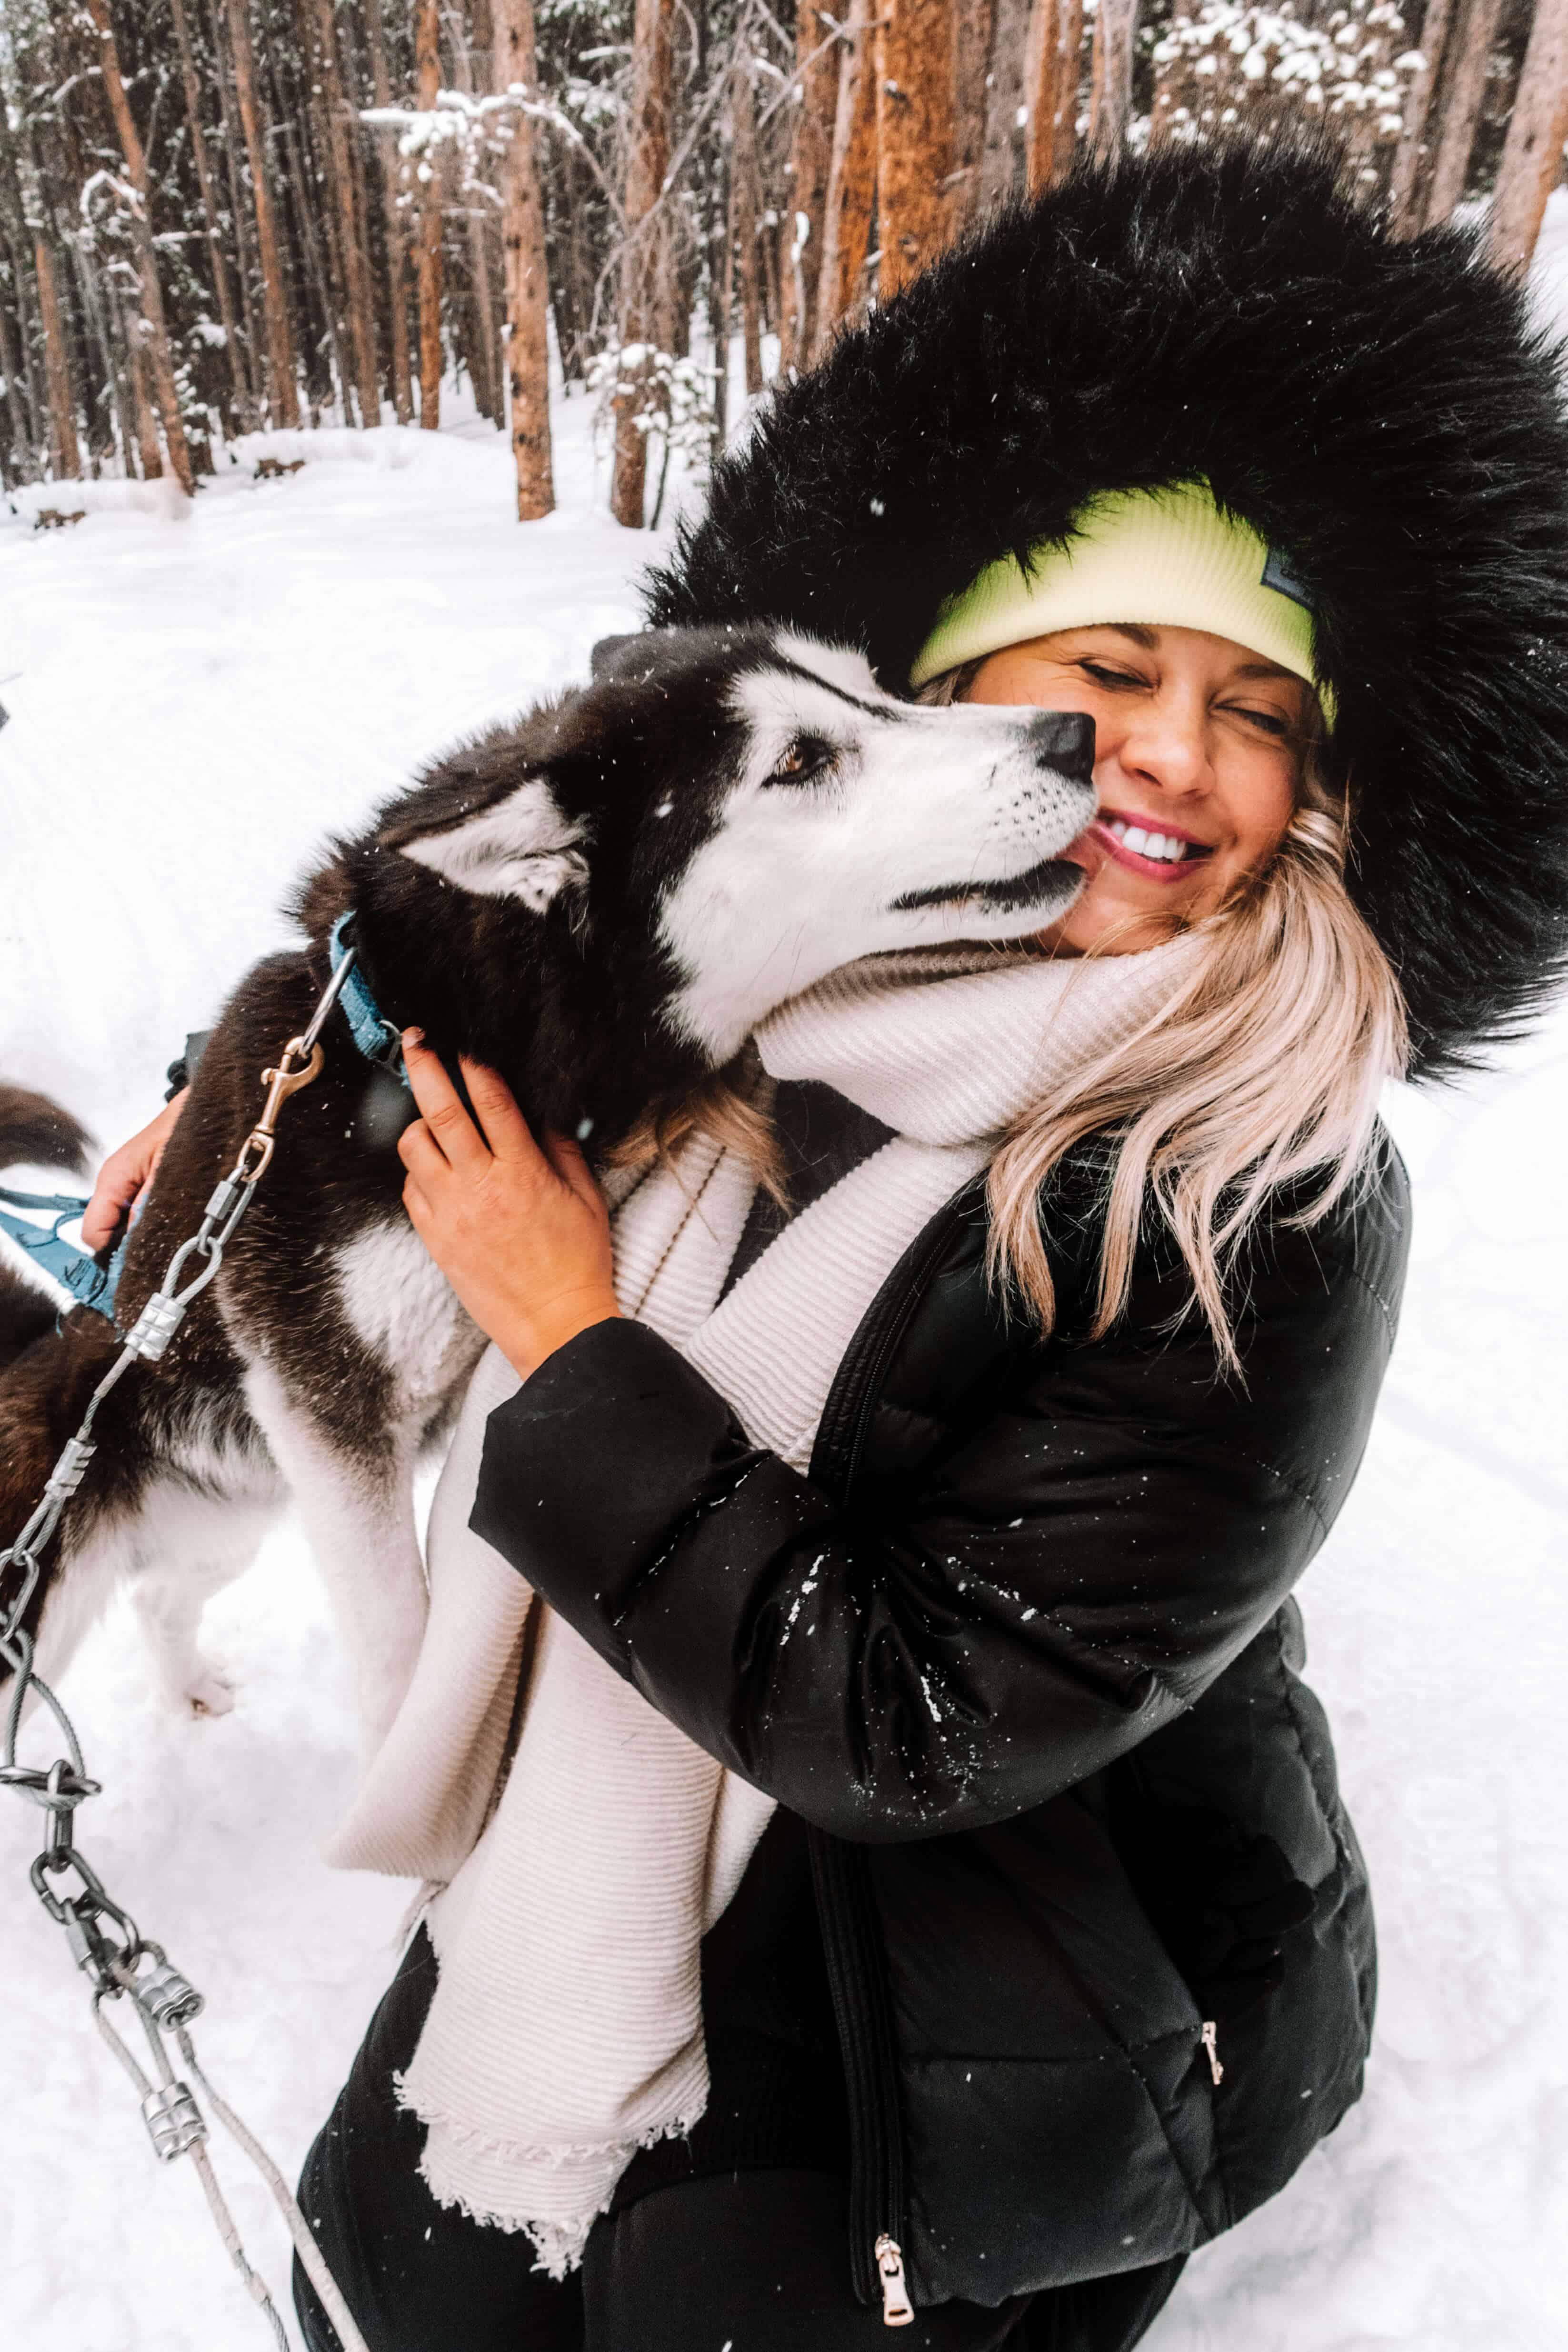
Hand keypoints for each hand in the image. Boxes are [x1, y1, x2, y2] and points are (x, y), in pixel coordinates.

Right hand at [81, 1089, 187, 1250]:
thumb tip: (134, 1240)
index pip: (93, 1233)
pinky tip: (177, 1227)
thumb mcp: (169, 1169)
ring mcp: (128, 1188)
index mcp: (112, 1179)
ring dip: (146, 1239)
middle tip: (163, 1256)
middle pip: (107, 1236)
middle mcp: (115, 1186)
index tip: (139, 1265)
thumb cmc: (186, 1128)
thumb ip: (149, 1204)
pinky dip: (154, 1227)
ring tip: (175, 1240)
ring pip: (125, 1230)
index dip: (112, 1254)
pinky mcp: (143, 1189)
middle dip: (130, 1250)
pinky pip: (140, 1218)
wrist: (203, 1108)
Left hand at [397, 1032, 619, 1380]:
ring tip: (431, 1118)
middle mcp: (481, 1187)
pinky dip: (418, 1171)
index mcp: (523, 1172)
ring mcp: (452, 1213)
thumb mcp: (586, 1199)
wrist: (553, 1324)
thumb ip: (562, 1151)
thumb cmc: (576, 1265)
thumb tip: (545, 1113)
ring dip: (419, 1124)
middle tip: (416, 1042)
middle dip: (425, 1070)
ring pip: (415, 1148)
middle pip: (443, 1113)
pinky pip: (411, 1189)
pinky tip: (436, 1169)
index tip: (465, 1042)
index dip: (476, 1065)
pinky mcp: (435, 1238)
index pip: (493, 1102)